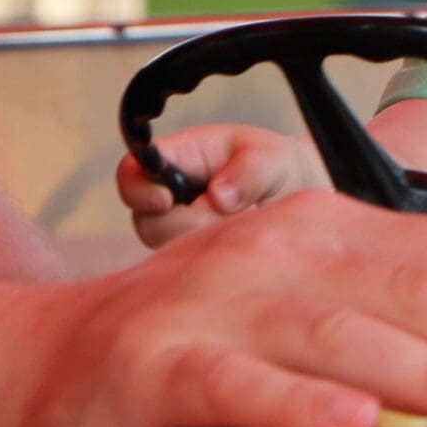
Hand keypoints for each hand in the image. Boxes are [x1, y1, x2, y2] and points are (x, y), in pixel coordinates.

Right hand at [15, 191, 426, 426]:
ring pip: (344, 333)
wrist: (41, 369)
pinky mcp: (154, 363)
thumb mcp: (312, 320)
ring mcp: (213, 301)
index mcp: (332, 227)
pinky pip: (239, 383)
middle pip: (420, 289)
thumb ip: (406, 332)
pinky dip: (299, 406)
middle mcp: (279, 248)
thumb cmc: (205, 352)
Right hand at [116, 122, 324, 247]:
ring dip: (207, 242)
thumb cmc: (275, 166)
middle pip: (148, 223)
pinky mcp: (186, 257)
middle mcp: (166, 197)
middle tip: (232, 212)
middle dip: (190, 223)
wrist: (294, 195)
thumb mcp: (272, 157)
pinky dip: (214, 259)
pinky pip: (187, 269)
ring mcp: (174, 230)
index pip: (132, 174)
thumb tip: (218, 198)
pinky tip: (238, 244)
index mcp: (175, 159)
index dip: (140, 191)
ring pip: (168, 250)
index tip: (167, 201)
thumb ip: (250, 171)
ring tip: (244, 222)